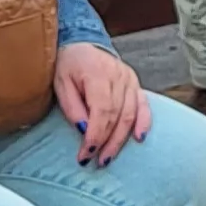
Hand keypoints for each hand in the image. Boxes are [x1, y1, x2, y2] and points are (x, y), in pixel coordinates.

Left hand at [49, 43, 151, 168]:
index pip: (102, 111)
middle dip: (107, 142)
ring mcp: (130, 80)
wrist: (82, 43)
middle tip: (96, 161)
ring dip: (121, 140)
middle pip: (118, 116)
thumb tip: (84, 130)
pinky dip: (143, 123)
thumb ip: (72, 107)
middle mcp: (119, 76)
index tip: (86, 154)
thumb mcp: (61, 83)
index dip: (96, 135)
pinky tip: (139, 138)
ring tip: (108, 158)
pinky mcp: (135, 83)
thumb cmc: (69, 64)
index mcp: (98, 74)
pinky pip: (144, 106)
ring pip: (131, 115)